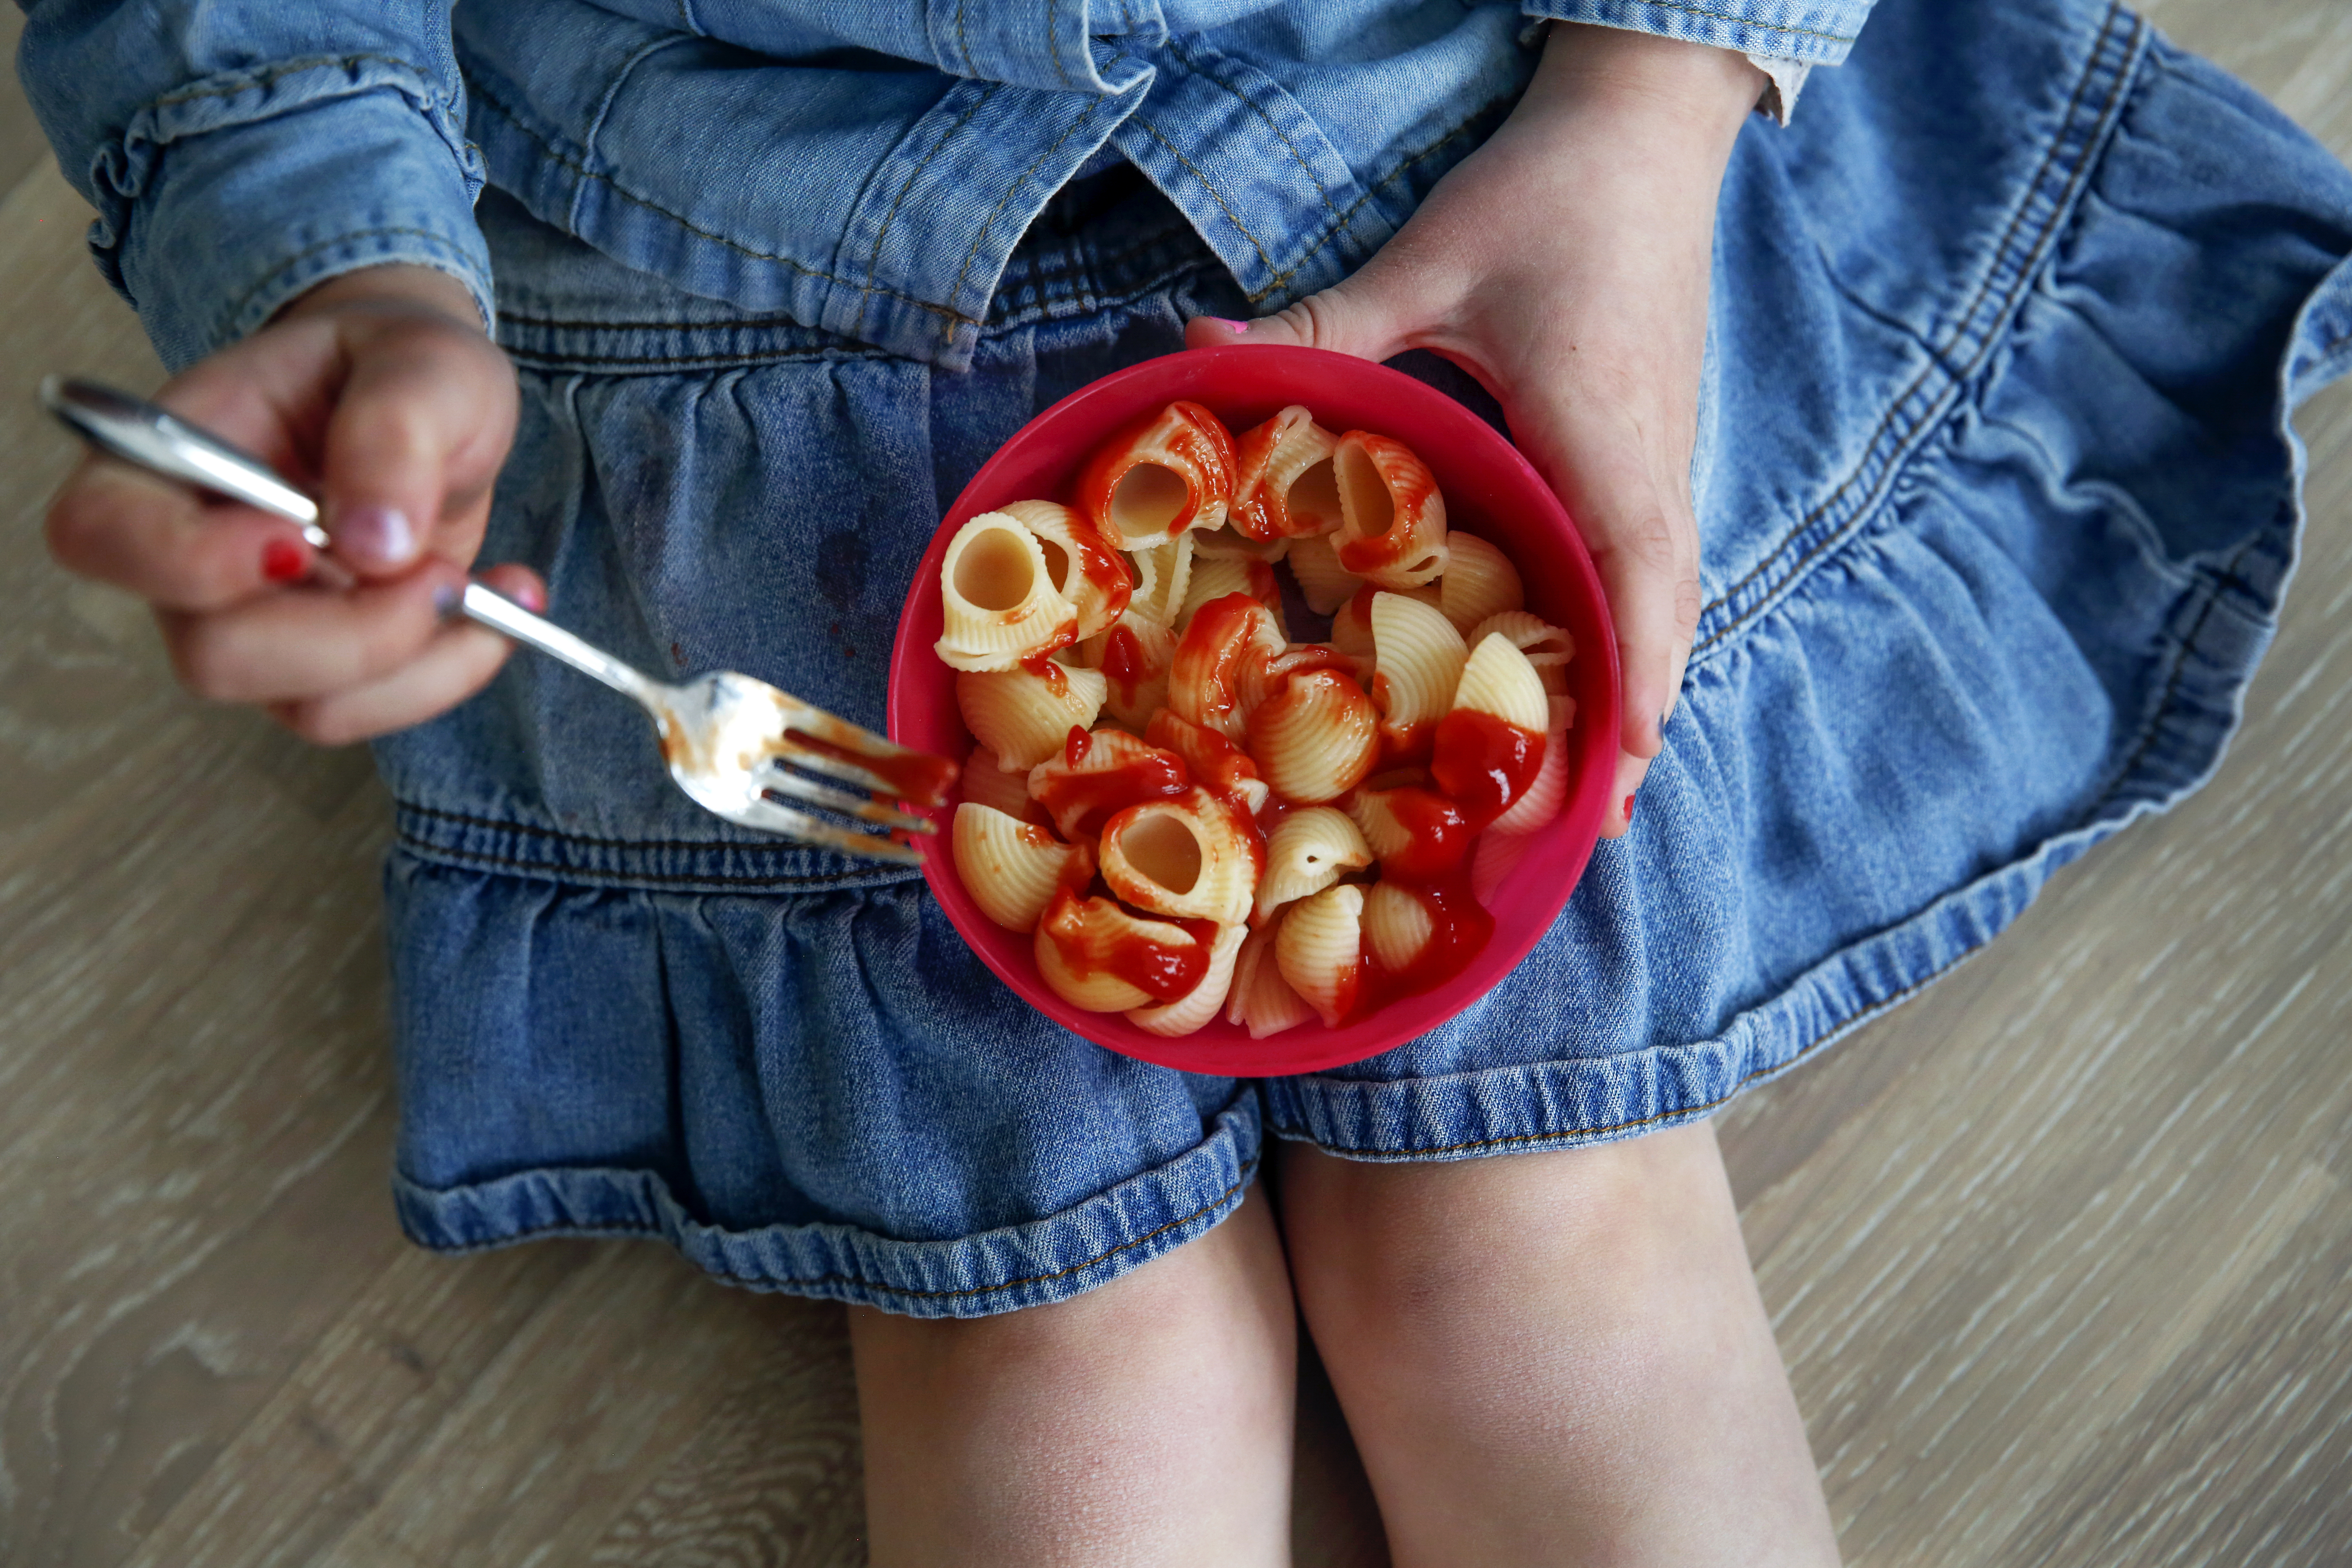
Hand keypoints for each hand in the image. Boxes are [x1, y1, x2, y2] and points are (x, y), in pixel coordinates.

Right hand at [44, 263, 539, 743]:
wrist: (429, 403)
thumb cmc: (401, 366)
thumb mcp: (424, 362)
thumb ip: (394, 428)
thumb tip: (374, 543)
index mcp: (167, 456)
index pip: (102, 535)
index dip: (190, 563)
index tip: (301, 538)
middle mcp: (188, 559)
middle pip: (216, 655)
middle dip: (351, 634)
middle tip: (442, 571)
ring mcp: (250, 626)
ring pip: (304, 706)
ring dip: (418, 660)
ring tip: (492, 586)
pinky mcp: (318, 669)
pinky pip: (368, 712)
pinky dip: (449, 673)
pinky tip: (499, 605)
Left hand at [1187, 25, 1761, 836]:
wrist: (1647, 130)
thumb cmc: (1552, 193)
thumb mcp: (1434, 257)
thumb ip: (1328, 321)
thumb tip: (1198, 347)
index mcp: (1604, 432)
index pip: (1639, 580)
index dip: (1631, 685)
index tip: (1610, 775)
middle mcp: (1649, 462)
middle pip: (1663, 621)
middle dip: (1629, 726)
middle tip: (1581, 827)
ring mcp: (1661, 457)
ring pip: (1663, 601)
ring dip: (1633, 689)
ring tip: (1586, 784)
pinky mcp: (1649, 447)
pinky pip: (1649, 565)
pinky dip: (1626, 631)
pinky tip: (1582, 674)